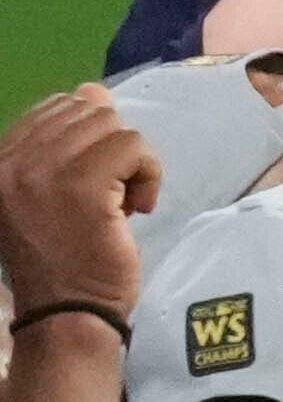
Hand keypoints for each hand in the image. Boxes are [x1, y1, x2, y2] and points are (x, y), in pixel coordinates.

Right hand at [0, 84, 159, 322]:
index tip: (97, 182)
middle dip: (114, 149)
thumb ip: (67, 145)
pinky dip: (149, 173)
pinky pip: (133, 146)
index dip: (91, 138)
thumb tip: (94, 89)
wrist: (67, 313)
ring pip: (113, 126)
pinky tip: (139, 207)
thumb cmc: (66, 260)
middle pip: (86, 112)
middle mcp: (10, 163)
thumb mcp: (55, 197)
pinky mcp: (82, 186)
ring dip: (133, 163)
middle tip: (114, 193)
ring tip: (125, 202)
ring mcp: (42, 173)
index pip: (53, 110)